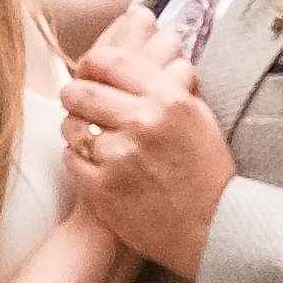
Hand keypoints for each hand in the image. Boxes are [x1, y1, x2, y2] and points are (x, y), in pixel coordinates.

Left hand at [61, 4, 237, 280]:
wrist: (211, 228)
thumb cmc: (205, 171)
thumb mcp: (196, 114)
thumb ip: (161, 83)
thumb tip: (126, 54)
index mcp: (169, 98)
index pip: (109, 61)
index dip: (91, 64)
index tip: (88, 72)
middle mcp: (144, 122)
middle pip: (81, 90)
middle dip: (74, 95)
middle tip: (78, 102)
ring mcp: (120, 156)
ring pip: (72, 125)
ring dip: (76, 129)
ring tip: (91, 137)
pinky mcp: (103, 187)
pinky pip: (71, 159)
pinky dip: (79, 160)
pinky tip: (97, 165)